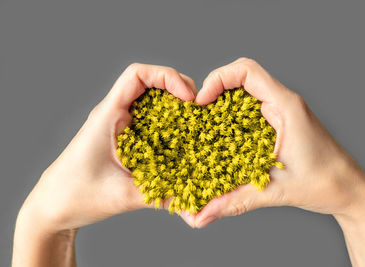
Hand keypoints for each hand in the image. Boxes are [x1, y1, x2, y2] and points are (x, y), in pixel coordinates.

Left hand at [12, 63, 195, 265]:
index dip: (167, 77)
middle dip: (177, 89)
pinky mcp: (123, 139)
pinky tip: (180, 142)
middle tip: (198, 110)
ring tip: (194, 123)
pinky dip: (167, 125)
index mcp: (108, 115)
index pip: (137, 74)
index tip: (188, 97)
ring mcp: (118, 126)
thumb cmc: (76, 195)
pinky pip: (149, 122)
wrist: (53, 207)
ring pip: (150, 101)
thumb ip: (161, 198)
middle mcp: (113, 114)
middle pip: (149, 83)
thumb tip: (196, 208)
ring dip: (174, 107)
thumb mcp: (122, 196)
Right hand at [181, 57, 364, 227]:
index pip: (247, 71)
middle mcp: (284, 103)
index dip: (218, 79)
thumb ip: (235, 201)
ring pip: (246, 92)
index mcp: (286, 107)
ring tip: (204, 123)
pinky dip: (233, 116)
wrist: (351, 190)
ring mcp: (283, 112)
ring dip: (223, 103)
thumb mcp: (275, 191)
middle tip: (198, 113)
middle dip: (215, 89)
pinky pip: (252, 109)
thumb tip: (201, 217)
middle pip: (242, 77)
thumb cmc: (325, 183)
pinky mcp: (281, 123)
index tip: (201, 102)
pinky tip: (222, 136)